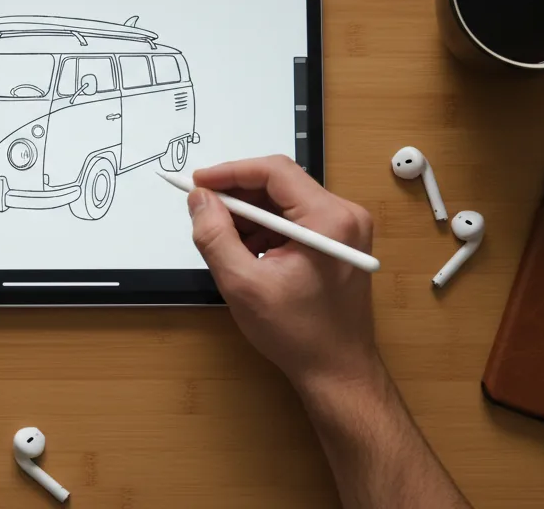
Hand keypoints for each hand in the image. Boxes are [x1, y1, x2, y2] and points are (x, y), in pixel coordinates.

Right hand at [186, 156, 377, 391]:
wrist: (338, 372)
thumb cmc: (298, 334)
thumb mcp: (243, 285)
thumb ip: (215, 236)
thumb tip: (199, 200)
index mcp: (329, 220)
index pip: (275, 171)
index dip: (231, 172)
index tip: (198, 183)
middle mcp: (344, 216)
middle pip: (280, 185)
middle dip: (238, 197)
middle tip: (203, 211)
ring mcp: (346, 230)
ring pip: (285, 203)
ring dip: (250, 216)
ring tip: (225, 242)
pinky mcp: (339, 243)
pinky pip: (294, 221)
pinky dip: (266, 231)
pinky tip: (247, 254)